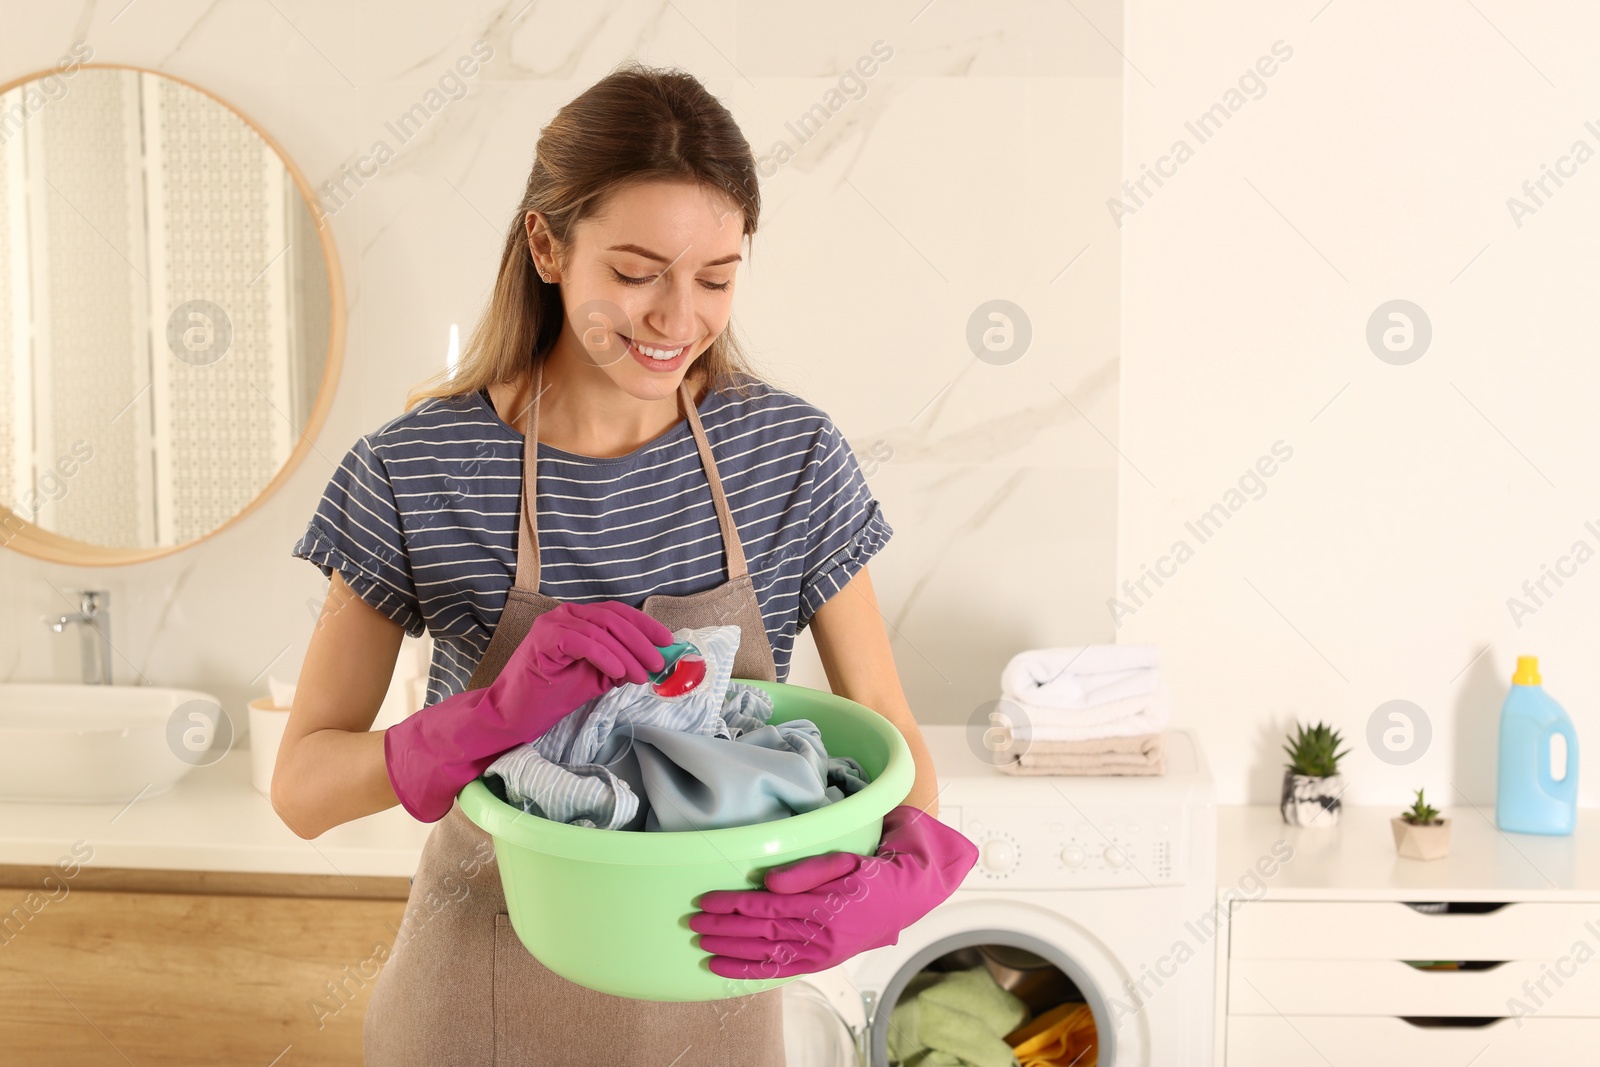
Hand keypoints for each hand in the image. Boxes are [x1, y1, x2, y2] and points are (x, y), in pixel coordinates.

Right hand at [384, 601, 670, 821]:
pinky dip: (606, 656)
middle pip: (614, 618)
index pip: (618, 614)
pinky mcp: (543, 640)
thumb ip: (619, 665)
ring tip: (642, 676)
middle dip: (642, 641)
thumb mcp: (594, 679)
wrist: (511, 716)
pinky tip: (619, 674)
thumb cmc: (549, 697)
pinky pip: (583, 641)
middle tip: (659, 663)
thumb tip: (653, 662)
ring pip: (602, 629)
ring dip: (628, 653)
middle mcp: (564, 615)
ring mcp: (551, 624)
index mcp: (576, 619)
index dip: (646, 625)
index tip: (668, 642)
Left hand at [689, 804, 978, 978]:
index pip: (768, 906)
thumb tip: (768, 882)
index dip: (733, 904)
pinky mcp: (821, 962)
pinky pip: (779, 970)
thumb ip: (805, 871)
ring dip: (730, 950)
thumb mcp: (843, 859)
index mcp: (825, 906)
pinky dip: (748, 970)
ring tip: (701, 944)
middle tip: (693, 922)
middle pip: (761, 932)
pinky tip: (723, 968)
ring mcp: (821, 952)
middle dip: (723, 927)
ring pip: (766, 953)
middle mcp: (821, 933)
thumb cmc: (871, 872)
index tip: (706, 899)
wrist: (905, 898)